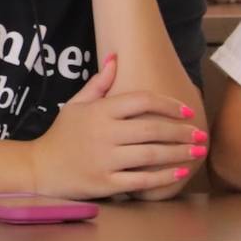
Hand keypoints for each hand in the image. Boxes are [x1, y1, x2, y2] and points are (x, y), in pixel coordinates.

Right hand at [28, 55, 206, 198]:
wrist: (40, 168)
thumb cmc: (62, 134)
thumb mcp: (76, 104)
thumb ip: (99, 83)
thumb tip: (116, 57)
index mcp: (101, 111)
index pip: (141, 100)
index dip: (168, 104)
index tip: (186, 110)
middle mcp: (105, 134)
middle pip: (152, 128)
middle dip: (181, 132)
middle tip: (200, 134)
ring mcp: (105, 159)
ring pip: (151, 154)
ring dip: (178, 153)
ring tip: (197, 151)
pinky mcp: (106, 183)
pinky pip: (141, 180)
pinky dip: (163, 177)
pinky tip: (179, 172)